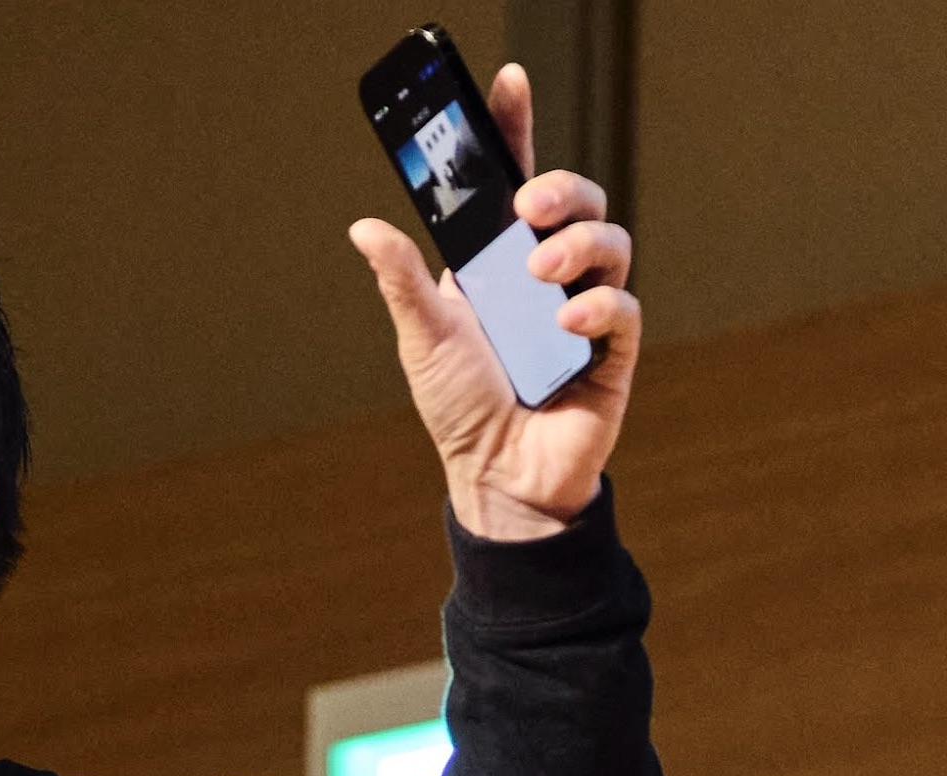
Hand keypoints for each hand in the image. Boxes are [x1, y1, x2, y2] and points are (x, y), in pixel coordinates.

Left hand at [348, 63, 640, 540]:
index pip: (514, 183)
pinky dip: (596, 307)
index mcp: (499, 265)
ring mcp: (584, 309)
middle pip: (575, 199)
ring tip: (540, 275)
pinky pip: (622, 307)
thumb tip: (365, 227)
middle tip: (527, 206)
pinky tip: (565, 328)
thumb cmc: (461, 410)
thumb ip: (403, 282)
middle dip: (558, 188)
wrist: (497, 480)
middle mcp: (546, 277)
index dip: (515, 131)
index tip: (507, 83)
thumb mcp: (423, 340)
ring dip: (577, 244)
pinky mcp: (612, 351)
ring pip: (608, 240)